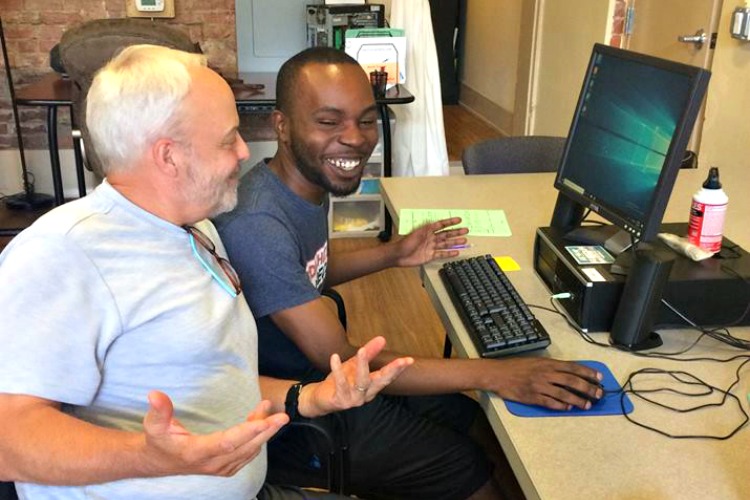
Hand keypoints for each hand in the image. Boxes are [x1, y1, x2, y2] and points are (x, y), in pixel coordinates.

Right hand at [141, 391, 288, 476]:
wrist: (159, 462)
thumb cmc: (159, 440)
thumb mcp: (154, 425)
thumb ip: (159, 410)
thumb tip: (155, 394)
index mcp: (197, 452)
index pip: (228, 442)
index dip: (249, 430)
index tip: (267, 420)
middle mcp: (213, 463)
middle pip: (246, 447)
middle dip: (267, 430)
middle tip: (283, 415)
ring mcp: (221, 467)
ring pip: (250, 450)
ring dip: (263, 431)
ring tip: (268, 407)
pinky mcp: (226, 467)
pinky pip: (248, 453)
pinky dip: (258, 437)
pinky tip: (261, 421)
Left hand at [298, 336, 412, 417]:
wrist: (320, 398)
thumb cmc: (340, 381)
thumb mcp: (354, 364)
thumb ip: (369, 352)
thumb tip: (382, 338)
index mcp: (371, 386)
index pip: (387, 376)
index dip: (398, 368)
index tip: (410, 360)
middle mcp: (365, 395)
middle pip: (381, 381)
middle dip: (392, 370)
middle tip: (401, 360)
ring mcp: (354, 399)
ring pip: (362, 382)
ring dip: (362, 365)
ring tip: (361, 350)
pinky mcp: (340, 400)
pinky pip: (341, 384)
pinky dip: (337, 370)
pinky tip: (334, 357)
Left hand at [393, 217, 468, 266]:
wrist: (399, 255)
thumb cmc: (405, 243)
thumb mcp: (417, 232)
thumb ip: (427, 228)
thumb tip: (436, 222)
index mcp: (427, 230)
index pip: (441, 225)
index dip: (450, 222)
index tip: (459, 220)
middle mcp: (431, 238)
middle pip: (446, 234)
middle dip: (456, 232)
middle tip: (466, 230)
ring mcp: (431, 247)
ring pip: (446, 244)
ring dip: (455, 242)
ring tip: (464, 240)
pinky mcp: (430, 256)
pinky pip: (442, 254)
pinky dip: (449, 253)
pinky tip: (456, 252)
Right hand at [489, 357, 602, 410]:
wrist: (497, 374)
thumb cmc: (515, 366)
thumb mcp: (535, 361)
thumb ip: (550, 367)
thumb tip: (568, 372)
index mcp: (547, 363)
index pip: (572, 367)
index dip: (587, 372)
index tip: (599, 378)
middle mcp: (546, 374)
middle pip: (572, 381)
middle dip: (588, 388)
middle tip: (599, 394)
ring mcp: (540, 386)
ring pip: (564, 394)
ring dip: (578, 400)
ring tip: (587, 405)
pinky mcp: (533, 397)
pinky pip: (551, 403)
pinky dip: (561, 406)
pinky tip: (569, 408)